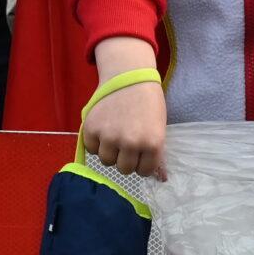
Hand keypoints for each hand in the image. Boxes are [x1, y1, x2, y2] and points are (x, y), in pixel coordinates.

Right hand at [82, 40, 168, 179]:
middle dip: (126, 158)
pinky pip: (92, 148)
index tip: (141, 152)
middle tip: (126, 142)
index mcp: (152, 143)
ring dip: (110, 151)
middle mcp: (131, 143)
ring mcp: (109, 136)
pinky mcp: (92, 128)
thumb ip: (156, 153)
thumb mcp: (159, 127)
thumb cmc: (148, 101)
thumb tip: (161, 179)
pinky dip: (96, 142)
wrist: (128, 75)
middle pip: (124, 169)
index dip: (142, 162)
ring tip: (114, 134)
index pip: (144, 171)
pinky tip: (104, 128)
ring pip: (106, 161)